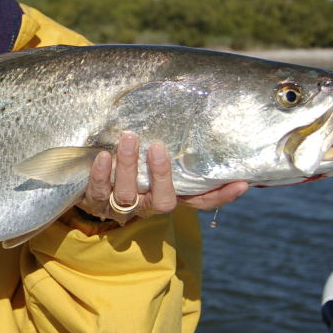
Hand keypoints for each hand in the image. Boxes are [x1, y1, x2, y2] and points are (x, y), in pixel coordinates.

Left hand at [77, 133, 247, 223]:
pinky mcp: (96, 204)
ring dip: (128, 167)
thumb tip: (202, 124)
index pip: (201, 202)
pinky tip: (103, 155)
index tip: (241, 182)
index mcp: (168, 197)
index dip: (221, 196)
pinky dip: (101, 174)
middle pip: (162, 201)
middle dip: (161, 176)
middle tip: (158, 147)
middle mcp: (148, 207)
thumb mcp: (153, 161)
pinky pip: (99, 192)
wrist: (90, 187)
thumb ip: (174, 151)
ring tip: (129, 139)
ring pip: (127, 195)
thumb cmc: (129, 168)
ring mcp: (121, 208)